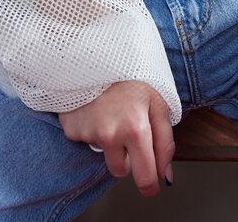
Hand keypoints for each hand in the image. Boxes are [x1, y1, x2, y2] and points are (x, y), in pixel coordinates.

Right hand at [58, 80, 174, 196]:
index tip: (151, 184)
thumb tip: (166, 176)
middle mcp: (110, 135)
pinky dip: (91, 128)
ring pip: (102, 152)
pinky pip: (85, 140)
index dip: (149, 183)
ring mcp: (88, 133)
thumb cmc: (132, 76)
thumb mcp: (159, 104)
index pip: (144, 176)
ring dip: (108, 140)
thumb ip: (165, 143)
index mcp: (136, 129)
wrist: (97, 53)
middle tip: (130, 135)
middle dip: (128, 160)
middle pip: (120, 171)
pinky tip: (96, 109)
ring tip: (111, 112)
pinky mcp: (71, 128)